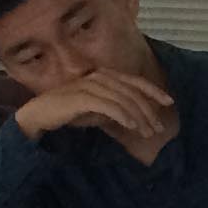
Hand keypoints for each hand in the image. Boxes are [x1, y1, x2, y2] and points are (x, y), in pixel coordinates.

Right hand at [14, 70, 175, 148]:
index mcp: (104, 75)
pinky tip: (131, 126)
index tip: (168, 102)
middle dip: (148, 110)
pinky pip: (108, 105)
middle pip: (132, 92)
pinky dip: (122, 116)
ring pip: (123, 100)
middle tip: (157, 128)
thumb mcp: (97, 110)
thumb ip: (114, 109)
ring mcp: (90, 85)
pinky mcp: (81, 97)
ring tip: (147, 132)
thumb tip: (134, 117)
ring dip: (138, 117)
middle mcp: (99, 76)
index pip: (135, 81)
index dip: (153, 90)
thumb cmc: (68, 111)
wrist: (39, 114)